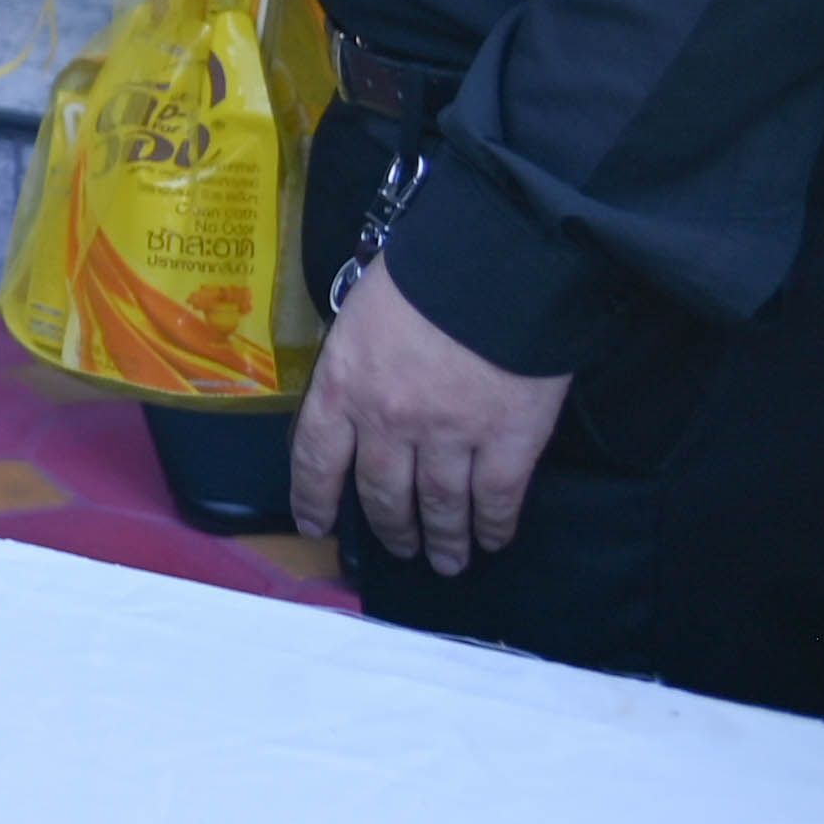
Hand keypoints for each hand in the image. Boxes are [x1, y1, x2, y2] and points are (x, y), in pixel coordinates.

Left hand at [295, 258, 572, 573]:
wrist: (494, 263)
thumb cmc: (422, 275)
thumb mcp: (361, 314)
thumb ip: (357, 361)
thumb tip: (362, 388)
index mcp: (343, 386)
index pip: (315, 458)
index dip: (314, 499)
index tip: (317, 525)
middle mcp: (388, 422)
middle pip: (382, 493)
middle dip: (390, 528)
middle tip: (402, 549)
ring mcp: (450, 437)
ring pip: (439, 505)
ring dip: (443, 539)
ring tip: (448, 560)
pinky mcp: (510, 442)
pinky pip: (496, 499)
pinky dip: (494, 525)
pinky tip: (493, 539)